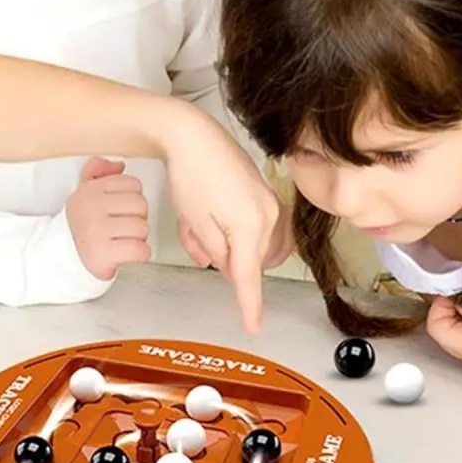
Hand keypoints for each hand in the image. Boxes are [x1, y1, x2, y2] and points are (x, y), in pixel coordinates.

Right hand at [65, 157, 150, 279]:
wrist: (63, 257)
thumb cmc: (83, 225)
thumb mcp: (84, 192)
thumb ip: (98, 171)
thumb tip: (119, 165)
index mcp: (89, 190)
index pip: (134, 185)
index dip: (132, 200)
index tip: (119, 211)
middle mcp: (90, 207)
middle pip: (141, 205)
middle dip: (137, 219)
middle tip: (122, 229)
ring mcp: (95, 230)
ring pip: (142, 228)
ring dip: (137, 239)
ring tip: (121, 241)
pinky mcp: (102, 254)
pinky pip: (140, 250)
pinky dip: (140, 255)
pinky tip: (127, 254)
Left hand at [162, 113, 280, 331]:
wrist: (193, 135)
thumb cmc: (191, 175)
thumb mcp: (196, 224)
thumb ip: (216, 253)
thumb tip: (230, 268)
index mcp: (251, 226)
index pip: (249, 276)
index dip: (249, 305)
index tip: (253, 326)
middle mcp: (269, 215)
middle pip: (248, 259)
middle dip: (220, 256)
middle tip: (196, 235)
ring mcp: (270, 203)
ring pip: (249, 244)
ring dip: (224, 243)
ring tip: (198, 223)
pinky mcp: (264, 193)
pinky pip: (251, 226)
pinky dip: (230, 229)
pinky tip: (209, 216)